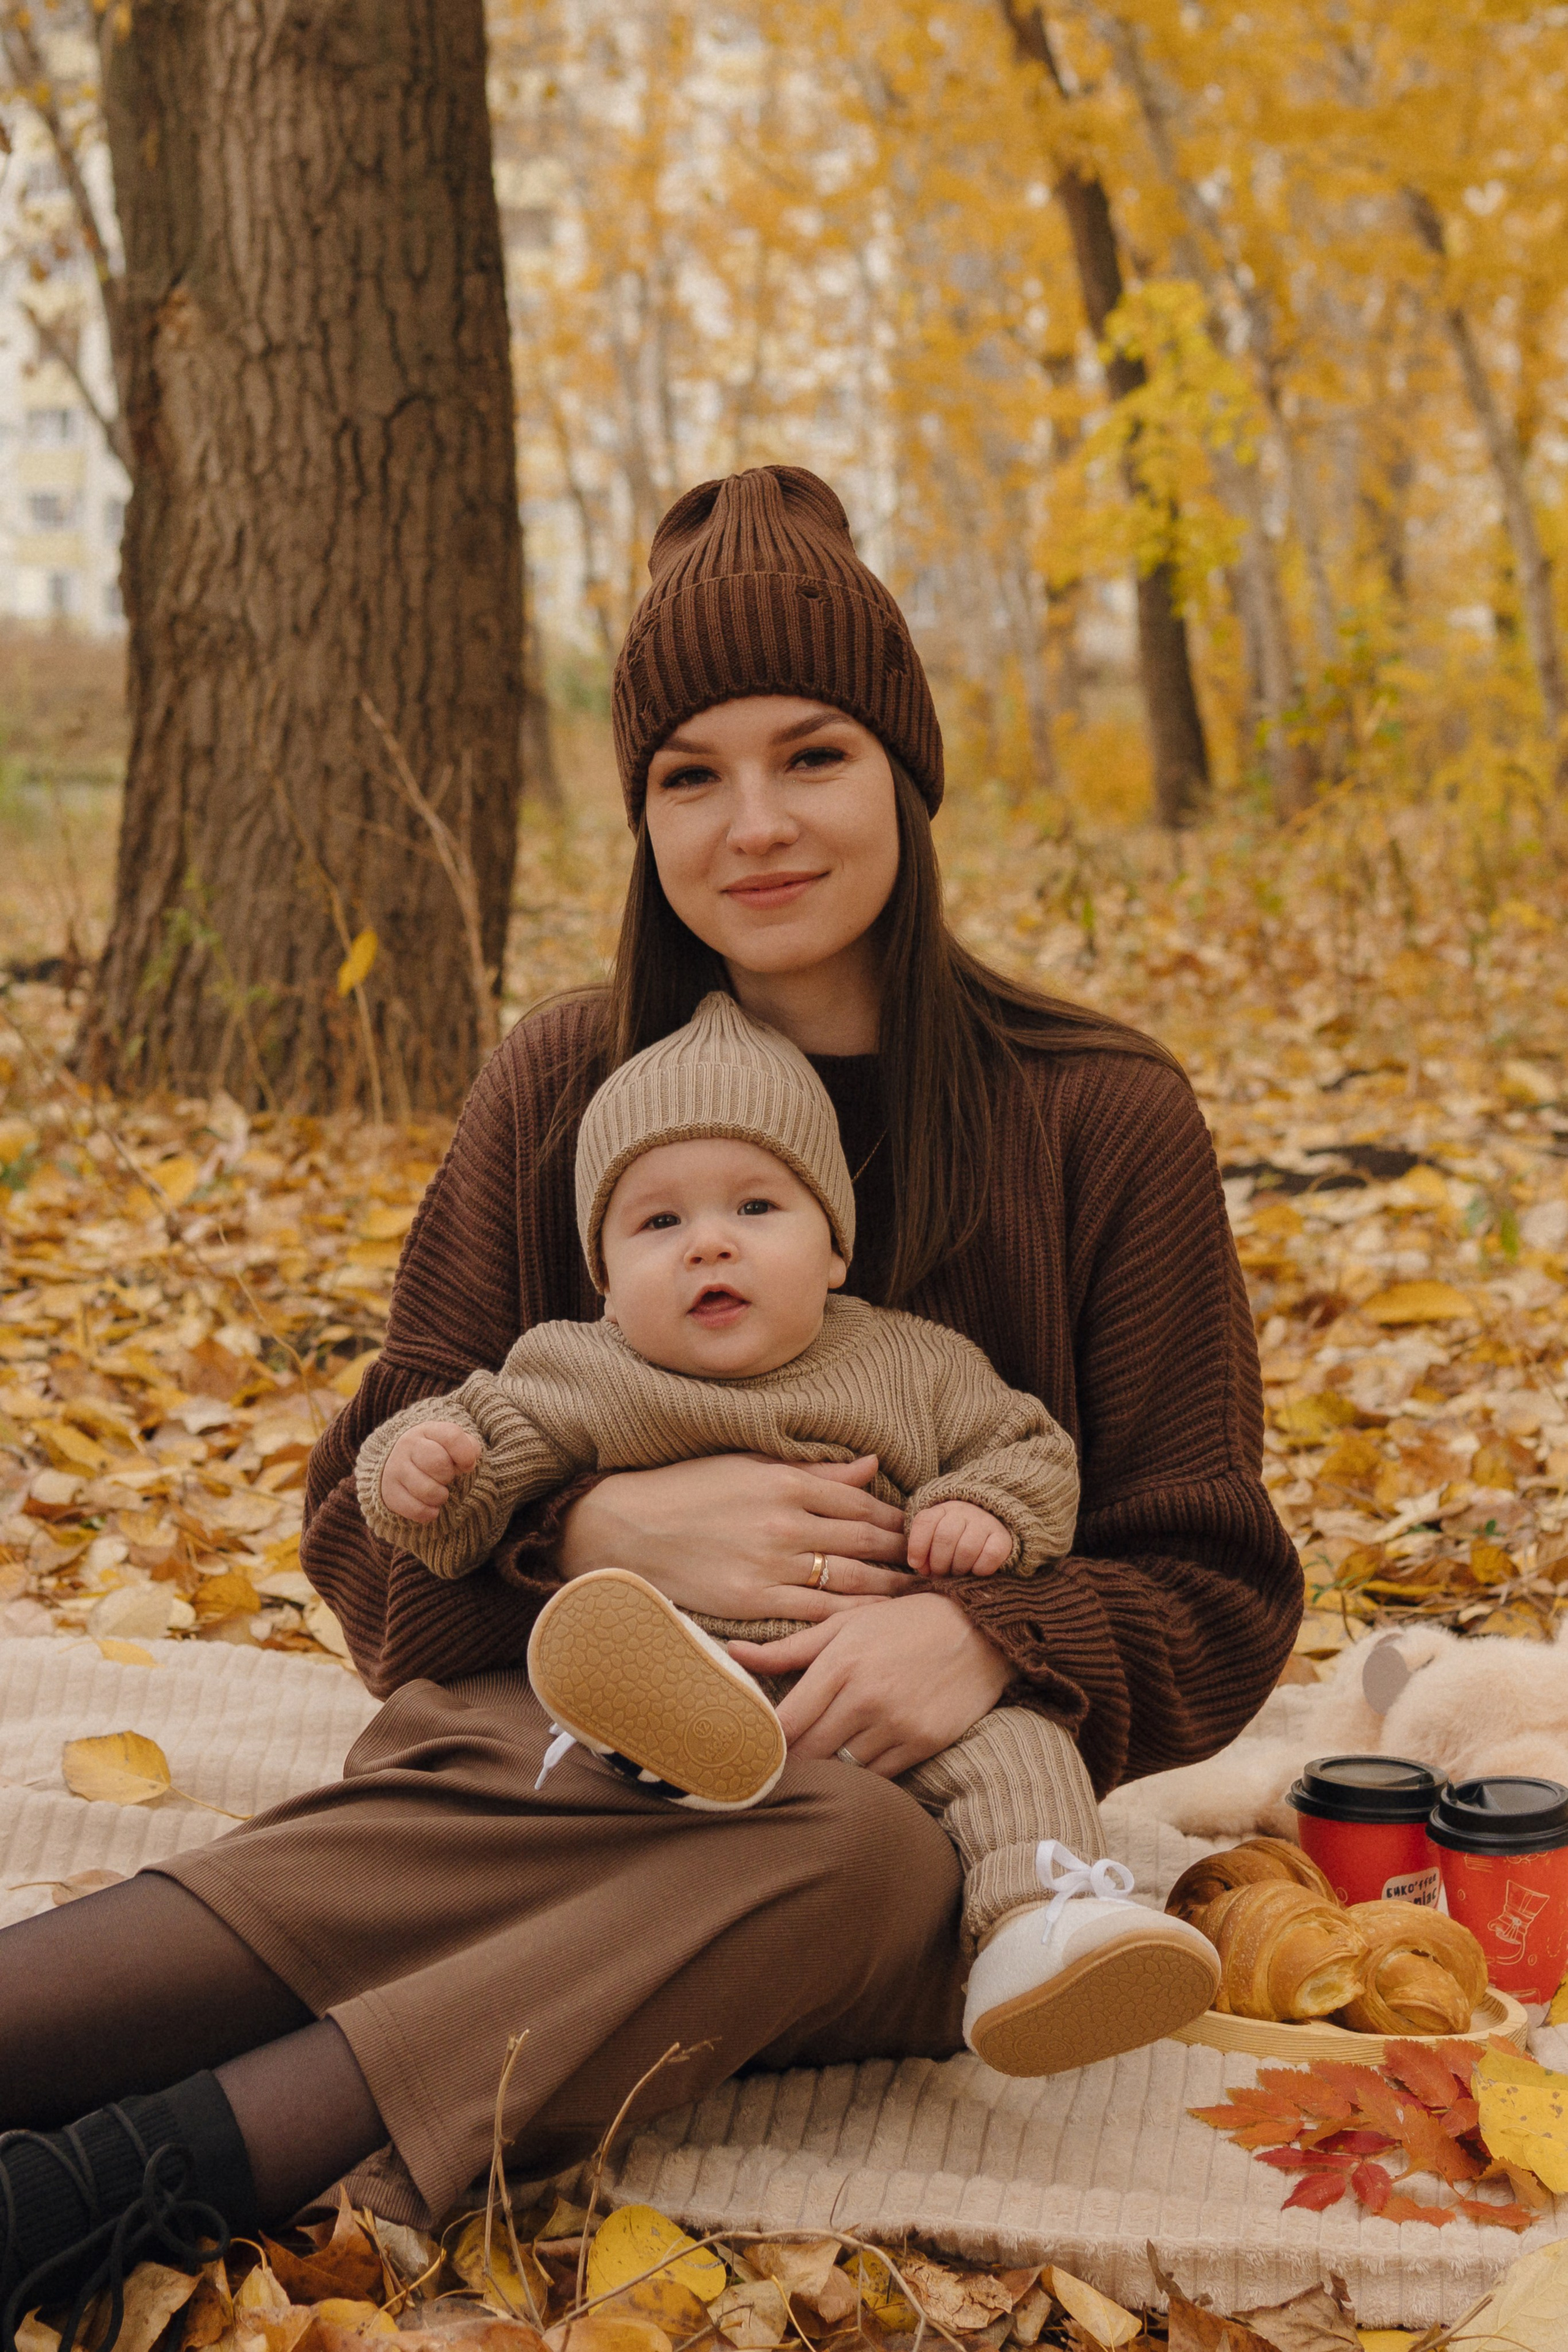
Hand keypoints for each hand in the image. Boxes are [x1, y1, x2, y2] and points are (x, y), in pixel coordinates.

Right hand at [378, 1421, 484, 1522]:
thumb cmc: (433, 1452)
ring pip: (428, 1490)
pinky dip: (429, 1513)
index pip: (452, 1436)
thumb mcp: (449, 1443)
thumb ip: (467, 1446)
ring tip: (438, 1492)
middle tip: (445, 1477)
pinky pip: (416, 1510)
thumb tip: (471, 1458)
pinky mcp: (389, 1492)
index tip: (467, 1465)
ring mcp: (395, 1469)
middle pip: (439, 1463)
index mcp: (427, 1430)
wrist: (395, 1461)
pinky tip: (430, 1507)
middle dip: (449, 1475)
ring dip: (441, 1497)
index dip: (465, 1454)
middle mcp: (408, 1446)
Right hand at [558, 1453, 920, 1620]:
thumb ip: (815, 1469)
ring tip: (916, 1595)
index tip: (920, 1528)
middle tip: (934, 1565)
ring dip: (888, 1588)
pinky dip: (851, 1618)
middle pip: (866, 1540)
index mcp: (787, 1481)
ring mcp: (772, 1563)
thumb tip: (870, 1465)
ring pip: (850, 1579)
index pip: (862, 1501)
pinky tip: (874, 1624)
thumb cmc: (689, 1489)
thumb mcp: (751, 1464)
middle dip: (904, 1554)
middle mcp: (787, 1522)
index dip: (897, 1517)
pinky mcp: (755, 1600)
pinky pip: (816, 1612)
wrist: (629, 1528)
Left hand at [729, 1592, 1010, 1776]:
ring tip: (811, 1767)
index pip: (786, 1722)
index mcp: (840, 1664)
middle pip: (809, 1752)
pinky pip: (878, 1776)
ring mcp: (897, 1724)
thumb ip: (787, 1648)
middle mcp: (866, 1698)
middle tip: (773, 1766)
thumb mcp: (845, 1624)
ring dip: (824, 1771)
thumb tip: (730, 1652)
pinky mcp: (924, 1744)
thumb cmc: (903, 1622)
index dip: (764, 1743)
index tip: (750, 1749)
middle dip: (788, 1762)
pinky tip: (852, 1767)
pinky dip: (860, 1776)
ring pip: (842, 1769)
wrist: (981, 1629)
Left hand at [907, 1499, 1011, 1577]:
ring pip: (966, 1549)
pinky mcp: (1003, 1538)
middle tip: (940, 1573)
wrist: (989, 1531)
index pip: (925, 1521)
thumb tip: (919, 1566)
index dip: (917, 1546)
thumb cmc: (954, 1541)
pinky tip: (975, 1571)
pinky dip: (980, 1569)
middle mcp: (964, 1511)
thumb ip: (922, 1549)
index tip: (916, 1565)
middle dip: (938, 1563)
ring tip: (956, 1573)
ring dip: (958, 1568)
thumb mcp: (934, 1539)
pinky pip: (990, 1556)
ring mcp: (985, 1522)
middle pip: (945, 1537)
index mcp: (943, 1509)